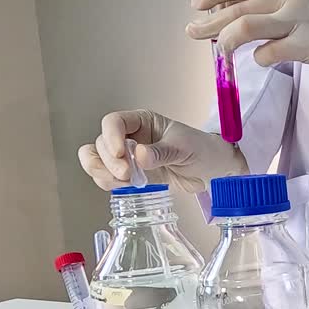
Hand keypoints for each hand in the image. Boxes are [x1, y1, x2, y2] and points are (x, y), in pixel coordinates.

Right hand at [77, 109, 247, 193]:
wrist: (211, 171)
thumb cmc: (201, 150)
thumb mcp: (185, 148)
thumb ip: (162, 152)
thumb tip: (140, 156)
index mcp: (142, 121)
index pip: (114, 122)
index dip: (112, 137)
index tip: (122, 153)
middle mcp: (130, 137)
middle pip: (101, 143)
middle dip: (109, 160)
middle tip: (128, 175)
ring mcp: (127, 157)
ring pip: (97, 160)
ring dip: (103, 172)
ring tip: (125, 182)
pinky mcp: (129, 175)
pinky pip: (106, 177)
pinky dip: (109, 182)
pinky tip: (126, 186)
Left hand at [185, 0, 308, 69]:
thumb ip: (269, 1)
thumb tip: (228, 16)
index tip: (196, 4)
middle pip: (236, 9)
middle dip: (209, 22)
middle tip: (193, 32)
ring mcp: (298, 18)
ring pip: (244, 28)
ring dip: (225, 40)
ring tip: (220, 49)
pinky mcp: (306, 44)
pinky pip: (267, 53)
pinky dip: (259, 58)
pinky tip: (264, 58)